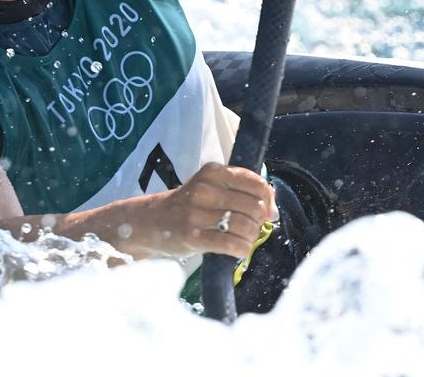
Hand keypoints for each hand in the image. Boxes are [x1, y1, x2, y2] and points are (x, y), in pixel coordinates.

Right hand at [141, 163, 276, 259]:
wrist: (151, 221)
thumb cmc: (188, 205)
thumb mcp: (209, 187)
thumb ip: (240, 191)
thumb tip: (272, 211)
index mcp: (212, 172)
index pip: (254, 182)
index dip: (268, 199)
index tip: (268, 211)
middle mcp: (204, 190)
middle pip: (253, 206)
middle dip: (260, 221)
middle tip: (253, 228)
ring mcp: (196, 214)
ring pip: (244, 226)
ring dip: (251, 237)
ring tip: (245, 239)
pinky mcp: (193, 237)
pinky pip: (231, 244)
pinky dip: (242, 249)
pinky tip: (239, 250)